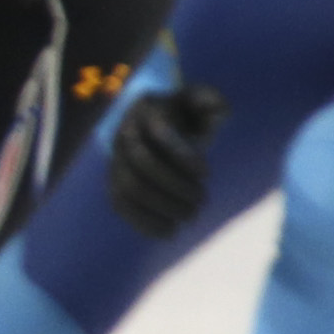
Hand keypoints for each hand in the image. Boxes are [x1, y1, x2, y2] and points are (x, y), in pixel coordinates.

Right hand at [107, 83, 227, 240]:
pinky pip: (120, 205)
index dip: (182, 155)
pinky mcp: (113, 182)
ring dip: (161, 205)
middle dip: (175, 185)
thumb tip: (219, 111)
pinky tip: (170, 232)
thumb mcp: (200, 102)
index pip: (160, 132)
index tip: (207, 174)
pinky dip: (143, 222)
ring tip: (191, 216)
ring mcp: (115, 159)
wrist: (154, 124)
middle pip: (142, 163)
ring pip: (129, 187)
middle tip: (203, 200)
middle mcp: (126, 133)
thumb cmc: (185, 114)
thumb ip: (212, 102)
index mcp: (148, 110)